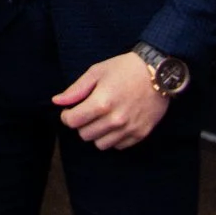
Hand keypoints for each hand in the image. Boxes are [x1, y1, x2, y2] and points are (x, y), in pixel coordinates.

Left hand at [53, 52, 169, 150]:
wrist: (158, 72)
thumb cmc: (125, 68)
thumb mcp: (97, 72)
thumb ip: (76, 89)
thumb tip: (57, 101)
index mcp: (101, 102)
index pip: (72, 122)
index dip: (67, 116)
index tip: (70, 110)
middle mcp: (115, 119)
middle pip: (84, 135)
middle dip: (81, 124)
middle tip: (88, 112)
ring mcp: (129, 128)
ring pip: (100, 144)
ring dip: (97, 133)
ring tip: (103, 118)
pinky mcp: (141, 134)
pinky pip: (118, 146)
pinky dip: (114, 138)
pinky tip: (116, 123)